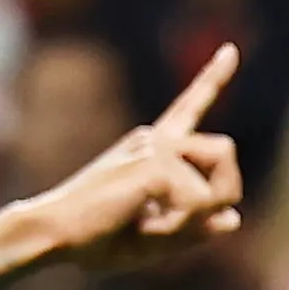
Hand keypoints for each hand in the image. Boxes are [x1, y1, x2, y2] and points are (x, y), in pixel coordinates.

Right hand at [34, 47, 246, 269]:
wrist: (54, 234)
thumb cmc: (97, 238)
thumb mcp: (155, 240)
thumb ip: (195, 230)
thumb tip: (234, 218)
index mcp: (152, 148)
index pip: (189, 108)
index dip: (213, 79)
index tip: (230, 50)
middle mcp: (154, 138)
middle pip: (226, 152)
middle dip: (220, 195)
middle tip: (174, 224)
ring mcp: (153, 146)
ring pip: (219, 184)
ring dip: (196, 218)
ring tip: (149, 224)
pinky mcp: (153, 163)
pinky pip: (199, 205)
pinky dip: (178, 228)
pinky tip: (140, 223)